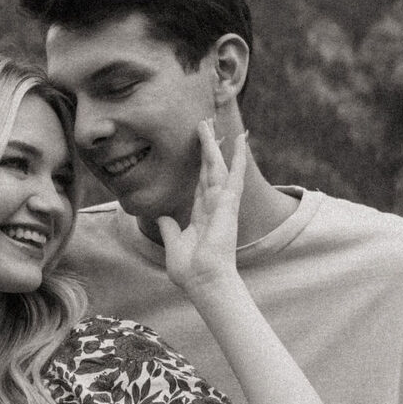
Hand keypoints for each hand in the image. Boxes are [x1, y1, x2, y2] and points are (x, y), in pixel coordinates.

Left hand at [157, 121, 246, 297]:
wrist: (204, 282)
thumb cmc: (192, 270)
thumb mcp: (174, 244)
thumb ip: (169, 228)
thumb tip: (162, 217)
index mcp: (202, 214)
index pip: (201, 182)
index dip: (201, 163)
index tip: (202, 147)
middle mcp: (214, 205)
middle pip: (209, 168)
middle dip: (206, 146)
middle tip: (204, 122)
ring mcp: (223, 204)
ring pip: (218, 166)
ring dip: (214, 144)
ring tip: (209, 121)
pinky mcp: (228, 206)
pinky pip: (234, 176)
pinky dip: (237, 158)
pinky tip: (240, 140)